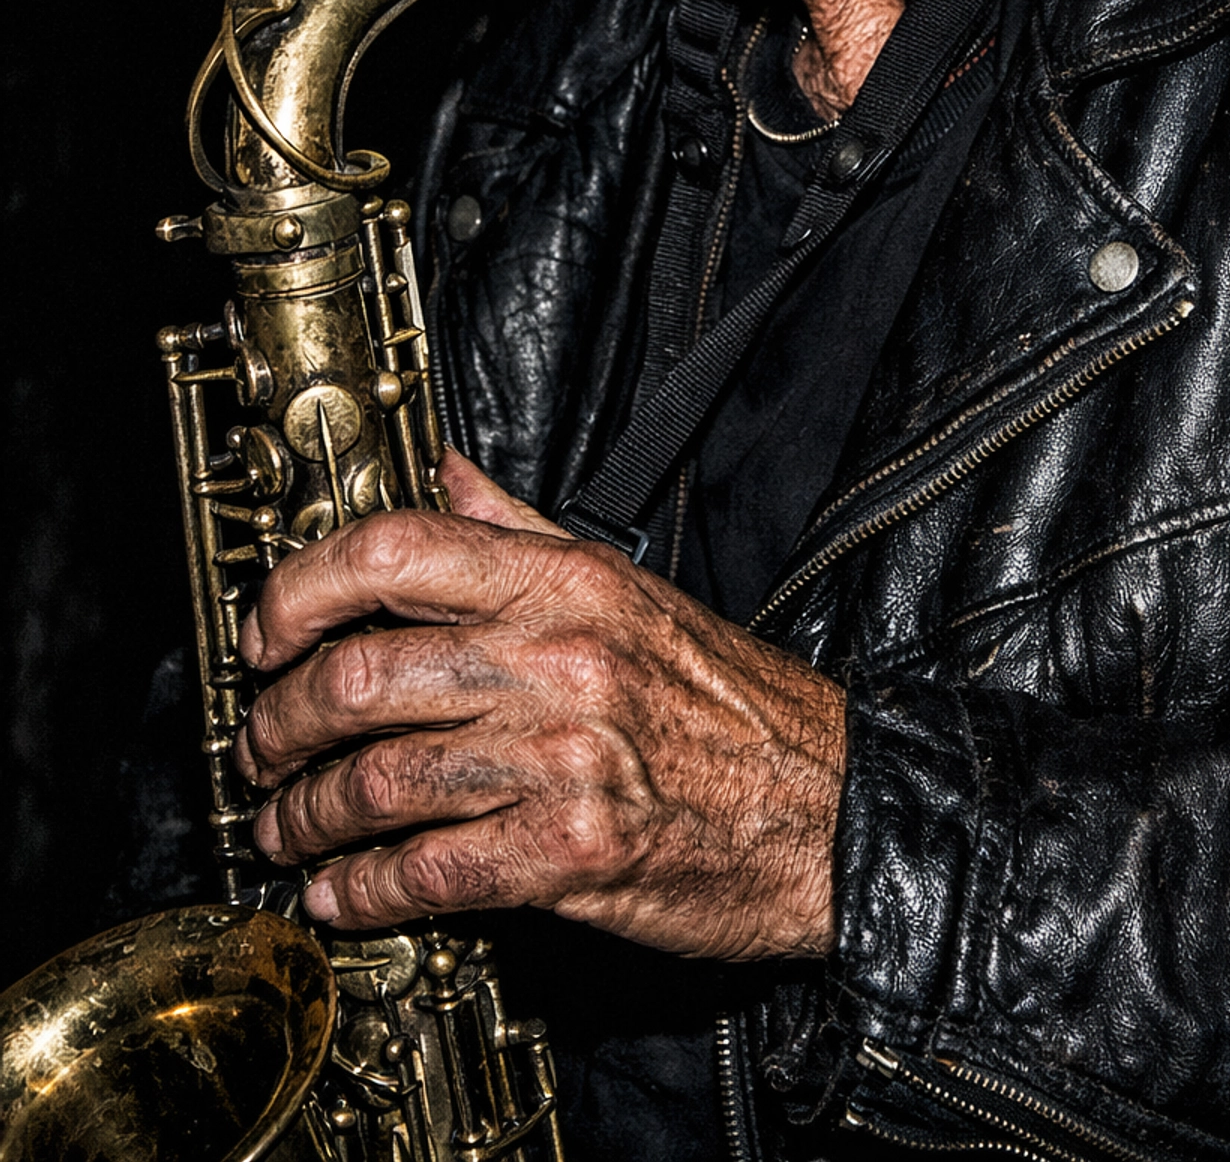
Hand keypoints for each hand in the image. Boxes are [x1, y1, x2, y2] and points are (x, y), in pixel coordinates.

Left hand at [235, 450, 844, 956]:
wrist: (831, 805)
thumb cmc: (733, 704)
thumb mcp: (632, 587)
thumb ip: (522, 529)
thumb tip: (445, 475)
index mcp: (564, 582)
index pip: (393, 552)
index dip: (299, 590)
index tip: (264, 633)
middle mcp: (557, 657)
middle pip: (359, 674)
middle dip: (280, 723)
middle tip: (259, 749)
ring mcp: (562, 755)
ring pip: (379, 779)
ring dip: (306, 815)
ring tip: (287, 828)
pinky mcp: (571, 851)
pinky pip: (429, 870)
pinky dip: (364, 889)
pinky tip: (343, 893)